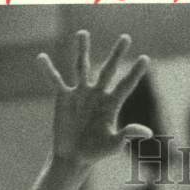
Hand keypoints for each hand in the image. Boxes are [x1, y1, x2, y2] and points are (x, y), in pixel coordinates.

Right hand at [38, 31, 152, 168]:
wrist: (73, 157)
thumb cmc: (96, 152)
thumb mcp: (114, 144)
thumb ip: (128, 134)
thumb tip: (148, 132)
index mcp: (111, 104)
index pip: (126, 85)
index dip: (135, 73)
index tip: (145, 59)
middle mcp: (97, 94)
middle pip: (108, 69)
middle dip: (116, 54)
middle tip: (126, 37)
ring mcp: (80, 93)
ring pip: (82, 66)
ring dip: (82, 50)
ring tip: (83, 33)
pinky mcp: (64, 97)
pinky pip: (55, 79)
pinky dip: (48, 69)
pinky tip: (41, 57)